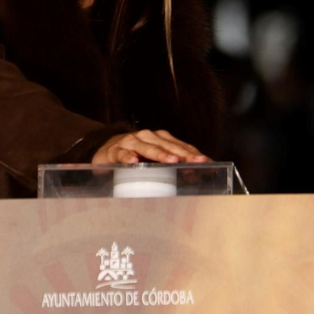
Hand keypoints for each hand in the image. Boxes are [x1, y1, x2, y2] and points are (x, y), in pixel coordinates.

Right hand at [92, 129, 209, 164]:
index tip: (206, 162)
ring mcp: (131, 142)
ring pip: (147, 147)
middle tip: (195, 161)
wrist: (107, 149)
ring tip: (171, 161)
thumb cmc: (136, 155)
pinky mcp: (116, 151)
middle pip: (168, 145)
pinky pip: (123, 155)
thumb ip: (172, 165)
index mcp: (160, 138)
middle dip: (183, 154)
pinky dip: (129, 158)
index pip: (180, 146)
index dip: (193, 153)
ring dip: (159, 154)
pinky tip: (134, 163)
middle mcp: (148, 137)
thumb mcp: (154, 159)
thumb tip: (195, 176)